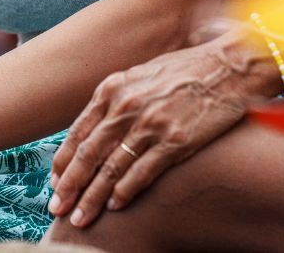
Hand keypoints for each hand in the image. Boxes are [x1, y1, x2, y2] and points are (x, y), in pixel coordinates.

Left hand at [47, 26, 279, 227]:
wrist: (228, 66)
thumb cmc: (185, 70)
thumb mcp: (142, 75)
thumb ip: (118, 99)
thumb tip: (96, 130)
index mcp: (114, 87)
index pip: (79, 132)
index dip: (64, 162)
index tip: (55, 182)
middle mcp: (127, 105)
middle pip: (89, 154)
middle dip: (70, 185)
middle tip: (57, 208)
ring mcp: (150, 124)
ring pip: (111, 169)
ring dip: (93, 197)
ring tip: (80, 218)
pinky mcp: (174, 141)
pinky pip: (142, 173)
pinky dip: (125, 192)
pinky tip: (115, 206)